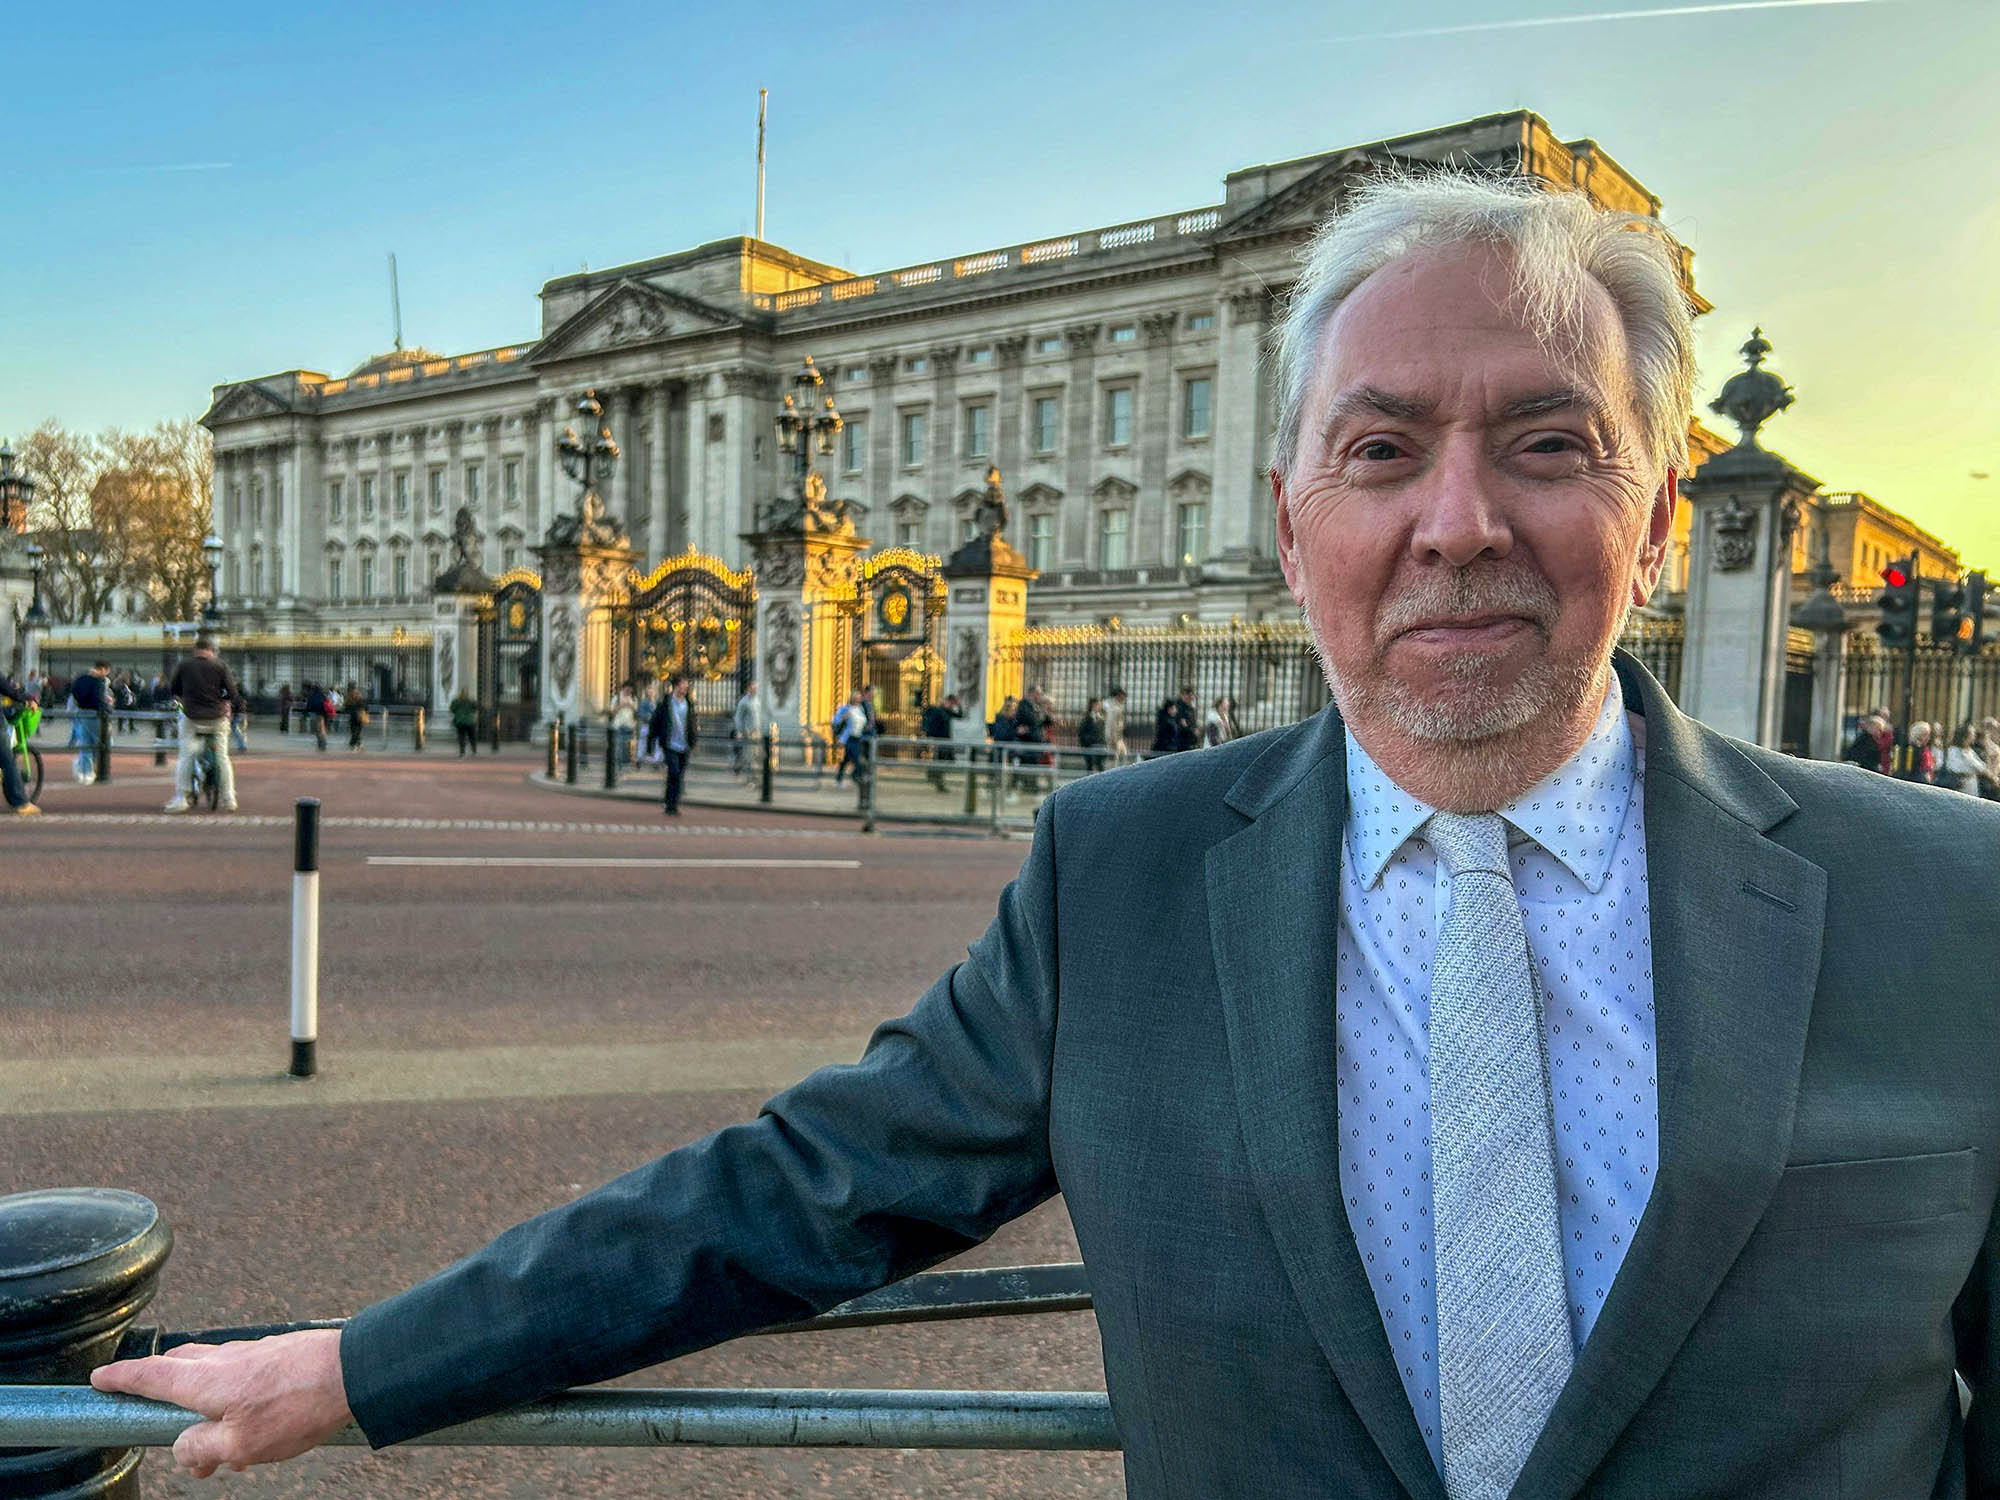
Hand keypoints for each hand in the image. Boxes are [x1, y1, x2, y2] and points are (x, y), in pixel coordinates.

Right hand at [90, 1329, 351, 1476]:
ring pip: (216, 1375)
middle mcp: (227, 1359)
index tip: (101, 1377)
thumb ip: (202, 1447)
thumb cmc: (299, 1406)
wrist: (357, 1371)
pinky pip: (246, 1376)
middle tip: (165, 1424)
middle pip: (181, 1368)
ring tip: (227, 1452)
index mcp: (207, 1380)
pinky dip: (240, 1401)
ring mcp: (255, 1353)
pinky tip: (263, 1434)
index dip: (123, 1377)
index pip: (152, 1374)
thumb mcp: (242, 1444)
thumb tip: (182, 1448)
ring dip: (210, 1407)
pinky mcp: (280, 1354)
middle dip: (165, 1391)